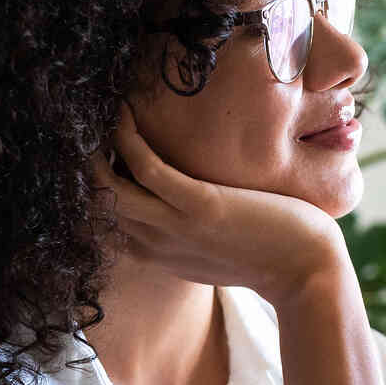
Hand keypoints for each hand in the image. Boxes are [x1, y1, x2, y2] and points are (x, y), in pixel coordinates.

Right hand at [90, 101, 343, 305]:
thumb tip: (191, 206)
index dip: (90, 187)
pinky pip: (145, 167)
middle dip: (80, 165)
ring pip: (108, 186)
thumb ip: (192, 233)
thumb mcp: (218, 251)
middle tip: (76, 125)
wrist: (308, 273)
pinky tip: (124, 111)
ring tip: (91, 111)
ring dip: (94, 146)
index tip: (87, 152)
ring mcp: (175, 227)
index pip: (104, 221)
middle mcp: (156, 244)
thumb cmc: (273, 257)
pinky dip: (126, 137)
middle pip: (96, 204)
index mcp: (158, 255)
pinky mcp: (199, 207)